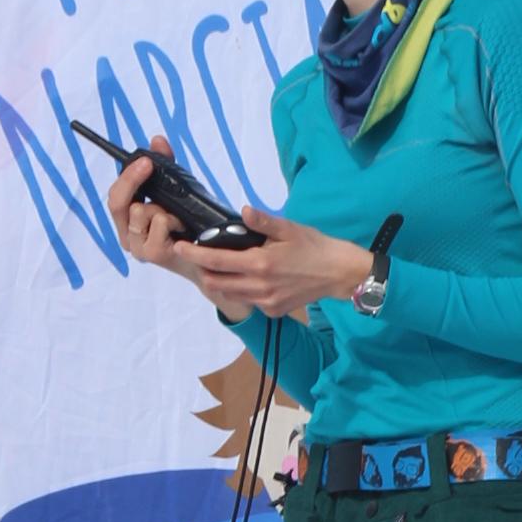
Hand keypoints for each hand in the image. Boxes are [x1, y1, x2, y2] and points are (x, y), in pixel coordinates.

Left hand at [102, 142, 367, 321]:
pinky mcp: (275, 311)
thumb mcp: (290, 228)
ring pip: (231, 295)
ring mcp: (267, 302)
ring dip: (220, 283)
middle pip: (216, 284)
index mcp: (260, 263)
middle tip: (199, 257)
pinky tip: (248, 279)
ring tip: (218, 268)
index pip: (216, 261)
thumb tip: (243, 210)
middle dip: (203, 272)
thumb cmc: (316, 246)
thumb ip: (263, 222)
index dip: (194, 254)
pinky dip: (242, 291)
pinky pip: (250, 302)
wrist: (340, 274)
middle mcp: (260, 287)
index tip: (180, 246)